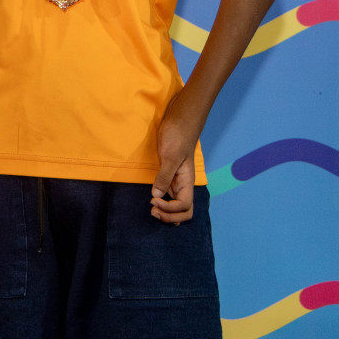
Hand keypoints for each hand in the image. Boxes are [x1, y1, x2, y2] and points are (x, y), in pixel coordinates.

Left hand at [151, 104, 200, 223]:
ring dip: (167, 213)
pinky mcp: (168, 175)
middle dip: (170, 217)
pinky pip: (169, 195)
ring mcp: (177, 181)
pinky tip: (155, 202)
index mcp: (187, 182)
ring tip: (152, 208)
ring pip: (177, 206)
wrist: (178, 122)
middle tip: (152, 211)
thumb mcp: (170, 156)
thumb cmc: (177, 137)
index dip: (169, 209)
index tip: (152, 200)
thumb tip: (156, 195)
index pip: (184, 206)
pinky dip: (164, 204)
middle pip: (184, 212)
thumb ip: (164, 176)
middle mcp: (183, 185)